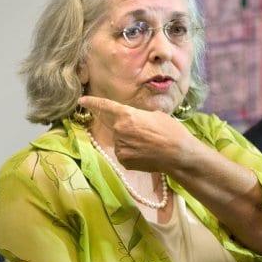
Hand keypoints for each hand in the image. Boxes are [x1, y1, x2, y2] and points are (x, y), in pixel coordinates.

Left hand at [78, 96, 193, 172]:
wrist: (179, 155)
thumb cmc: (171, 131)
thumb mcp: (155, 115)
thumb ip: (138, 116)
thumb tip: (134, 119)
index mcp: (127, 115)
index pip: (105, 107)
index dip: (92, 103)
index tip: (81, 100)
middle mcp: (119, 130)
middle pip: (115, 126)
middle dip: (126, 127)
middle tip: (144, 132)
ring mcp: (120, 147)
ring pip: (120, 141)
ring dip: (129, 140)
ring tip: (148, 144)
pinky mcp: (124, 161)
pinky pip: (123, 153)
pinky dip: (131, 152)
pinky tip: (146, 153)